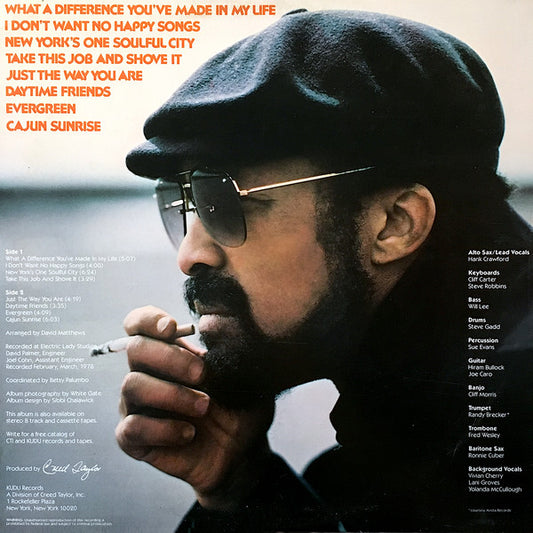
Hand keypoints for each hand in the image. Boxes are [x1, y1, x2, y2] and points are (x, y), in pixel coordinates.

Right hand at [115, 305, 274, 509]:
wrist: (243, 450)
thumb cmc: (239, 404)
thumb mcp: (241, 373)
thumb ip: (227, 345)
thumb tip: (210, 321)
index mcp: (169, 351)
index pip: (140, 324)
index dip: (148, 320)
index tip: (172, 328)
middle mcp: (147, 373)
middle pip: (135, 348)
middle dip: (170, 358)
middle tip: (203, 374)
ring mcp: (136, 406)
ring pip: (132, 385)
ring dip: (172, 394)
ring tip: (204, 407)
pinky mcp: (134, 439)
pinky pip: (132, 428)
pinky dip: (163, 429)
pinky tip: (189, 433)